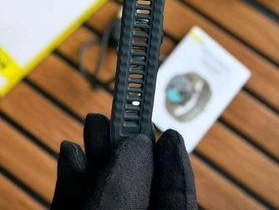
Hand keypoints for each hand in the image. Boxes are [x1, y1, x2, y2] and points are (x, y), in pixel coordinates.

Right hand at [51, 114, 195, 209]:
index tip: (172, 133)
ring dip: (97, 156)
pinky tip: (69, 152)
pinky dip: (72, 181)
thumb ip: (126, 185)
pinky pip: (77, 207)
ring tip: (92, 121)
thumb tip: (137, 143)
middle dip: (128, 149)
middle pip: (135, 189)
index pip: (175, 200)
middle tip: (124, 112)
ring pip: (102, 194)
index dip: (175, 165)